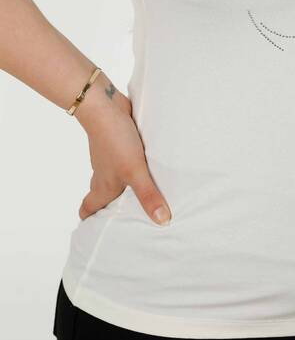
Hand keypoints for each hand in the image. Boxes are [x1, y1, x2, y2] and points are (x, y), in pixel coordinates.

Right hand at [77, 85, 171, 225]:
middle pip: (101, 196)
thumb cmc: (115, 141)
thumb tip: (162, 222)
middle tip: (127, 220)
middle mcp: (104, 175)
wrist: (105, 106)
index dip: (91, 223)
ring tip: (144, 196)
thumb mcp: (134, 171)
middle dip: (111, 208)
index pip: (88, 210)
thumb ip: (148, 195)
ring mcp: (111, 159)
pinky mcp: (120, 144)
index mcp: (102, 187)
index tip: (97, 234)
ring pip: (113, 178)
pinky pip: (125, 161)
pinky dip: (133, 167)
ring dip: (124, 187)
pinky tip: (150, 167)